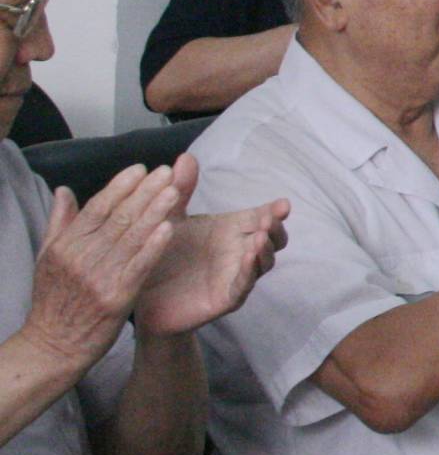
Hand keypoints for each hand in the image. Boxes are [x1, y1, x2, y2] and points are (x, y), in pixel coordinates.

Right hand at [20, 165, 182, 371]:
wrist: (54, 346)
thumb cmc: (53, 301)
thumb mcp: (47, 259)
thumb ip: (59, 223)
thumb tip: (64, 191)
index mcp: (64, 246)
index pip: (96, 208)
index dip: (120, 186)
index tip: (140, 169)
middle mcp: (80, 258)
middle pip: (117, 218)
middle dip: (143, 192)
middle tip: (165, 172)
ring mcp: (98, 277)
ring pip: (131, 237)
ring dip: (155, 211)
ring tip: (174, 190)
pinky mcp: (116, 297)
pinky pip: (139, 265)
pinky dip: (155, 245)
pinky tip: (170, 227)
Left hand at [134, 156, 288, 337]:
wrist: (138, 295)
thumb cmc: (158, 254)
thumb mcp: (167, 218)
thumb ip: (179, 190)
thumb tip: (186, 157)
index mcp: (229, 230)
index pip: (260, 216)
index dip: (275, 211)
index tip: (283, 203)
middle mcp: (238, 251)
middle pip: (272, 238)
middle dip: (275, 228)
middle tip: (270, 218)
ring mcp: (235, 275)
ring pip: (263, 262)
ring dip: (266, 249)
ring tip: (259, 237)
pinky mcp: (225, 297)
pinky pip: (243, 285)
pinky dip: (249, 271)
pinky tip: (248, 257)